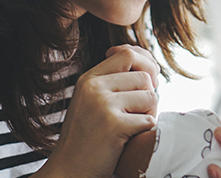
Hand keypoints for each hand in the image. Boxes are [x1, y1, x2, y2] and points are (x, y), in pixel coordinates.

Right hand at [34, 45, 159, 177]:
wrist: (70, 170)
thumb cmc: (88, 137)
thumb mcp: (92, 101)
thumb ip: (114, 81)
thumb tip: (148, 65)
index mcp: (89, 79)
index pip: (127, 53)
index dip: (145, 63)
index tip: (149, 80)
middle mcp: (94, 87)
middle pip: (143, 76)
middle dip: (149, 94)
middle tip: (139, 112)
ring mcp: (102, 105)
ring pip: (150, 96)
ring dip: (149, 113)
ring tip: (133, 126)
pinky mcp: (114, 125)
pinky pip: (148, 119)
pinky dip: (145, 130)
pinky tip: (130, 139)